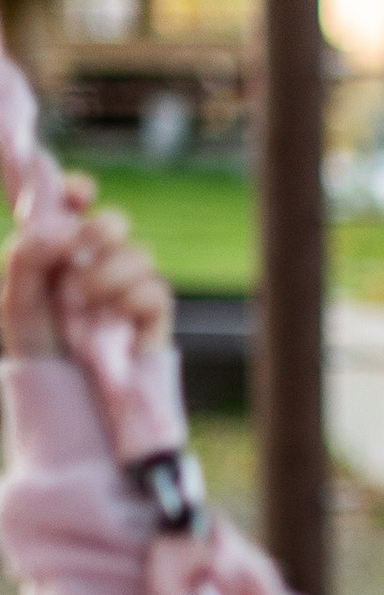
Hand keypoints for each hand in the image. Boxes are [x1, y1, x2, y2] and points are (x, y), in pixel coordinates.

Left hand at [1, 178, 171, 364]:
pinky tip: (113, 319)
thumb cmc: (38, 351)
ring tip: (81, 302)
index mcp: (61, 254)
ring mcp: (127, 290)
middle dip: (101, 227)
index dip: (78, 191)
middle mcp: (97, 265)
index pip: (75, 207)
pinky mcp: (152, 318)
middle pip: (116, 222)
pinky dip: (131, 299)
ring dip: (108, 272)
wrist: (65, 402)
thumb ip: (28, 259)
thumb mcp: (16, 303)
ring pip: (140, 254)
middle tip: (82, 246)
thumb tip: (59, 227)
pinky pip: (155, 291)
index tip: (77, 194)